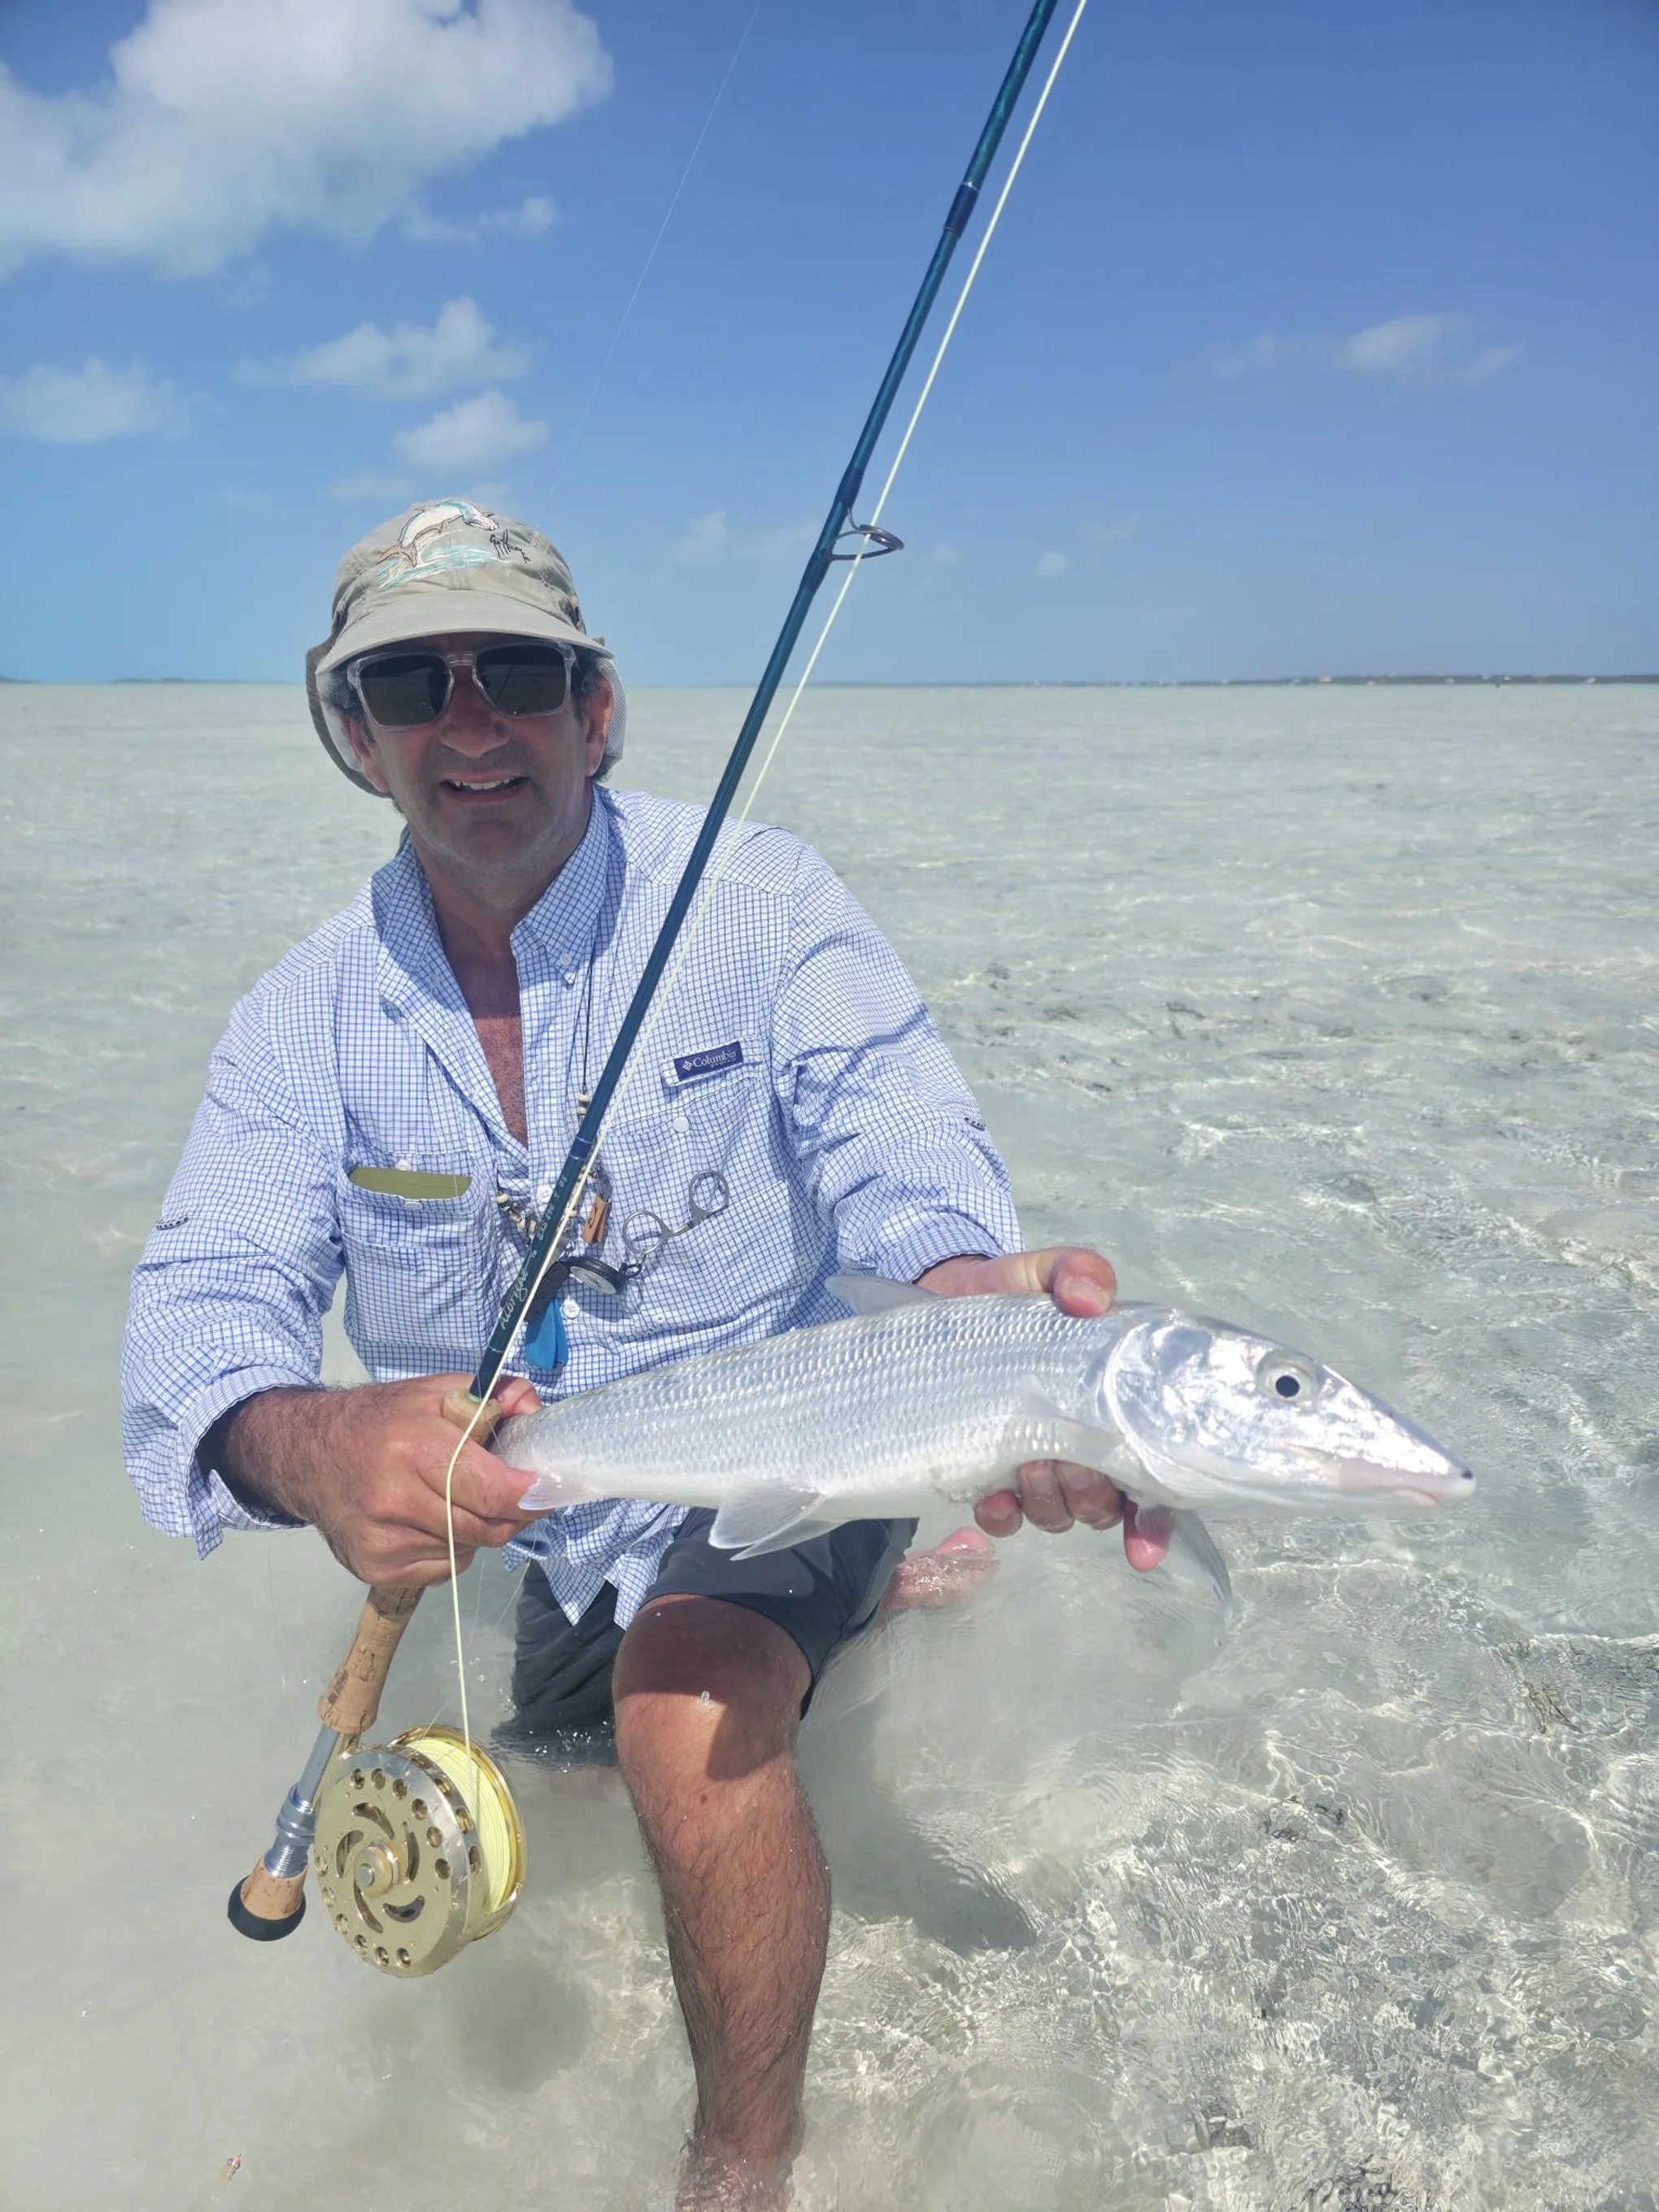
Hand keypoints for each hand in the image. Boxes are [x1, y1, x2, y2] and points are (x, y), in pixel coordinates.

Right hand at [218, 1371, 544, 1586]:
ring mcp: (383, 1541)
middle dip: (514, 1514)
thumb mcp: (435, 1393)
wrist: (305, 1454)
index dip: (531, 1496)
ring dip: (479, 1529)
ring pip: (469, 1550)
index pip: (495, 1493)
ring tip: (458, 1498)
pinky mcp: (375, 1568)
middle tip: (518, 1495)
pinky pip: (443, 1568)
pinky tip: (431, 1520)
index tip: (546, 1488)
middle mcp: (396, 1501)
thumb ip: (492, 1398)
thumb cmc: (379, 1420)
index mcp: (416, 1450)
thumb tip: (535, 1411)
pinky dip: (453, 1549)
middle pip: (488, 1528)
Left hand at [915, 1247, 1169, 1572]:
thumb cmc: (1011, 1294)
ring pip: (1058, 1515)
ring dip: (1049, 1501)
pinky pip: (1004, 1518)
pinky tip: (993, 1498)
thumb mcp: (1045, 1272)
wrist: (946, 1300)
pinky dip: (1002, 1515)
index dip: (1153, 1522)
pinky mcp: (985, 1472)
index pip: (1151, 1482)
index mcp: (1112, 1411)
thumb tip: (1091, 1298)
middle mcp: (1081, 1449)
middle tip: (1067, 1459)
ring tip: (1028, 1466)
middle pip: (1104, 1505)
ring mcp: (1034, 1467)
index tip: (1143, 1548)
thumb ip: (1077, 1273)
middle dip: (1091, 1494)